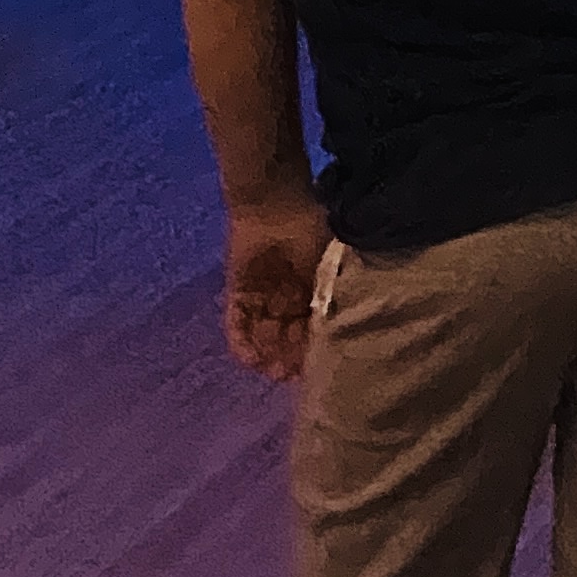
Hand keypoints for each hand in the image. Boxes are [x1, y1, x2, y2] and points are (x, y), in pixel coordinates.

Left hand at [223, 190, 332, 382]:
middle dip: (293, 359)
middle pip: (289, 339)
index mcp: (313, 292)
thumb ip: (332, 294)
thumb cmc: (312, 227)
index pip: (316, 329)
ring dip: (270, 356)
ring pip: (264, 338)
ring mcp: (261, 301)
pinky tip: (253, 360)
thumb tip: (339, 326)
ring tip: (278, 370)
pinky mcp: (237, 297)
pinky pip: (237, 327)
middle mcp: (287, 300)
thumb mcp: (331, 264)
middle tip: (298, 375)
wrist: (273, 202)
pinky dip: (243, 345)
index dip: (318, 349)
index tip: (324, 366)